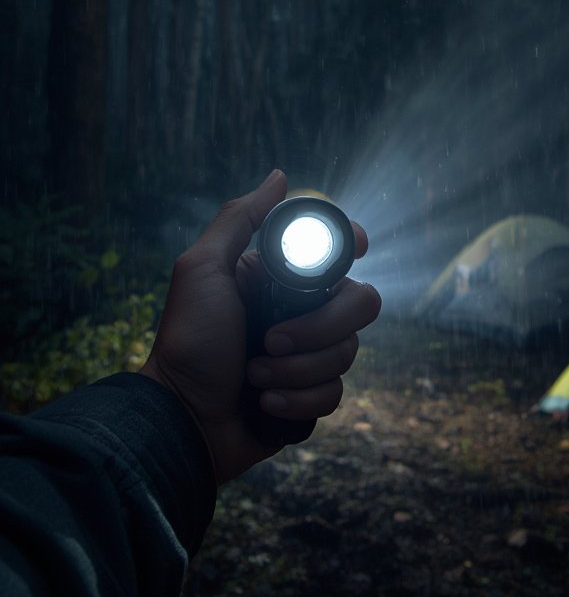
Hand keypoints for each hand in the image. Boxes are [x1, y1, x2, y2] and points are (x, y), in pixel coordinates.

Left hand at [140, 170, 380, 482]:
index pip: (339, 259)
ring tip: (254, 379)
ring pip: (347, 354)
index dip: (352, 251)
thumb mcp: (202, 269)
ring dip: (296, 371)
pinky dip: (297, 403)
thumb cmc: (187, 342)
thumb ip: (239, 220)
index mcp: (282, 283)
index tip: (356, 251)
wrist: (181, 420)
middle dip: (319, 328)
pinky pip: (334, 395)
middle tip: (271, 341)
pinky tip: (263, 407)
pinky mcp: (310, 398)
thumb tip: (279, 177)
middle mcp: (302, 315)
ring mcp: (308, 358)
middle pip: (359, 305)